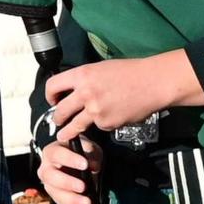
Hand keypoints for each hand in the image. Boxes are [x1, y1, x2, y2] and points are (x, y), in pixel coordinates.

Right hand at [37, 139, 94, 203]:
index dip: (70, 159)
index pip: (57, 154)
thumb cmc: (82, 152)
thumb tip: (93, 165)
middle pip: (51, 177)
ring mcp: (51, 187)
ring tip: (88, 203)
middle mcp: (47, 170)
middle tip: (83, 186)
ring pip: (58, 196)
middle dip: (67, 183)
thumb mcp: (89, 146)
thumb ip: (90, 152)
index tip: (85, 164)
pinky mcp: (59, 200)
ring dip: (73, 201)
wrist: (82, 162)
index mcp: (52, 152)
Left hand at [45, 52, 197, 143]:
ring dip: (68, 131)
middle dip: (57, 118)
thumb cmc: (131, 72)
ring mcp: (95, 110)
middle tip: (58, 120)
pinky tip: (114, 115)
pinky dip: (104, 124)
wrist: (154, 83)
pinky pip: (100, 126)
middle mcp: (85, 93)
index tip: (52, 100)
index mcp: (82, 74)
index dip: (49, 95)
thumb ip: (85, 79)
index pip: (52, 86)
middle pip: (60, 110)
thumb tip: (74, 90)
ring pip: (75, 125)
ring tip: (64, 135)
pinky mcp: (107, 123)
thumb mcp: (101, 68)